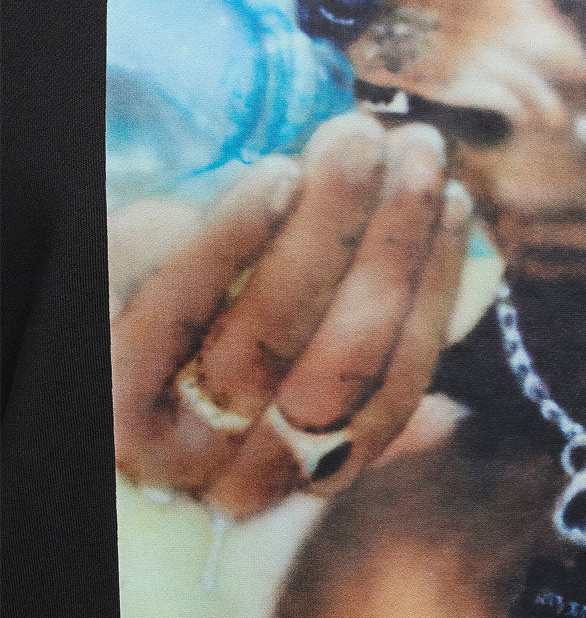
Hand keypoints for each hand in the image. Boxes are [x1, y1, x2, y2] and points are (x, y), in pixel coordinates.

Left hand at [111, 113, 471, 518]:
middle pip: (344, 362)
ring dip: (328, 226)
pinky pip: (182, 309)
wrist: (98, 341)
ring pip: (273, 336)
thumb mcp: (277, 390)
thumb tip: (452, 419)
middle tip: (418, 150)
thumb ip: (356, 397)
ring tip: (357, 141)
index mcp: (304, 470)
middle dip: (393, 247)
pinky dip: (234, 239)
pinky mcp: (113, 392)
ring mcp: (177, 441)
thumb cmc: (197, 356)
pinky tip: (274, 174)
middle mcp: (249, 476)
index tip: (456, 204)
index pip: (393, 394)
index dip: (435, 295)